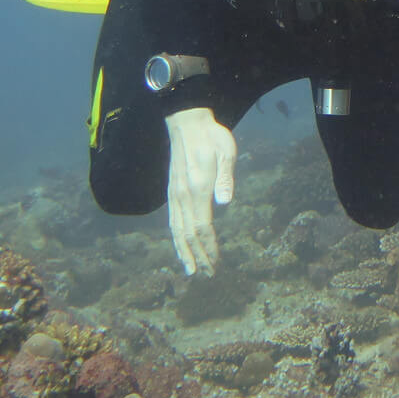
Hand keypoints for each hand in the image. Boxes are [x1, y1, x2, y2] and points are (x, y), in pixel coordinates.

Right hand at [165, 107, 236, 275]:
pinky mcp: (172, 192)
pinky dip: (176, 239)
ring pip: (176, 231)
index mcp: (197, 188)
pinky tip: (181, 247)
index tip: (217, 263)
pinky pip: (172, 222)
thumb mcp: (226, 151)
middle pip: (188, 235)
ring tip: (191, 270)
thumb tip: (225, 203)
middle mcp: (182, 196)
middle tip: (208, 274)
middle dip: (198, 256)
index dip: (209, 248)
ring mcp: (174, 195)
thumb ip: (225, 177)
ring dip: (184, 252)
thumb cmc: (212, 136)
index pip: (202, 227)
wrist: (187, 122)